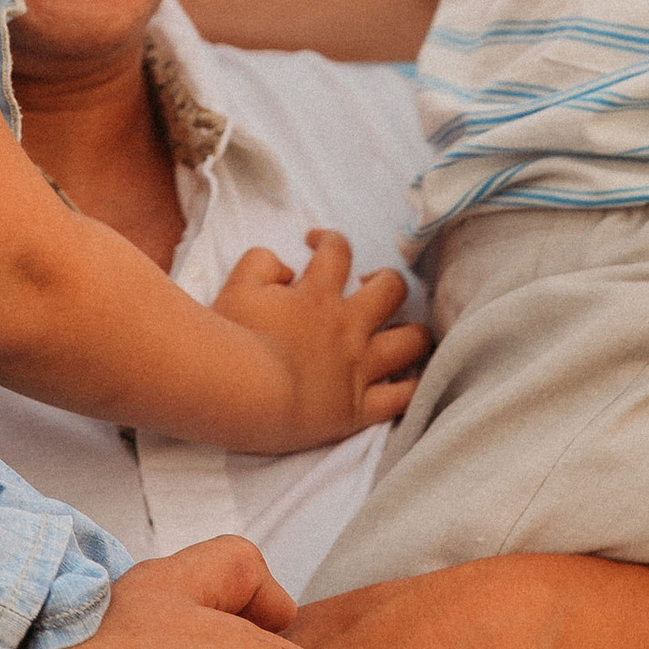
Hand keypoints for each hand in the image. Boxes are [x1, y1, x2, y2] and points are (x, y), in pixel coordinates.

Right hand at [209, 229, 427, 446]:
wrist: (242, 392)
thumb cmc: (233, 339)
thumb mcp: (237, 287)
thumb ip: (261, 264)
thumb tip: (286, 269)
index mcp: (319, 295)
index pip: (337, 250)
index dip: (329, 239)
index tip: (316, 243)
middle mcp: (348, 327)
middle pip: (392, 289)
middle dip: (388, 281)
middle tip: (369, 288)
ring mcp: (359, 368)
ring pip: (411, 342)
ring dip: (415, 333)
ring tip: (405, 333)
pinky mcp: (359, 408)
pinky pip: (402, 398)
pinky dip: (412, 388)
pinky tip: (411, 383)